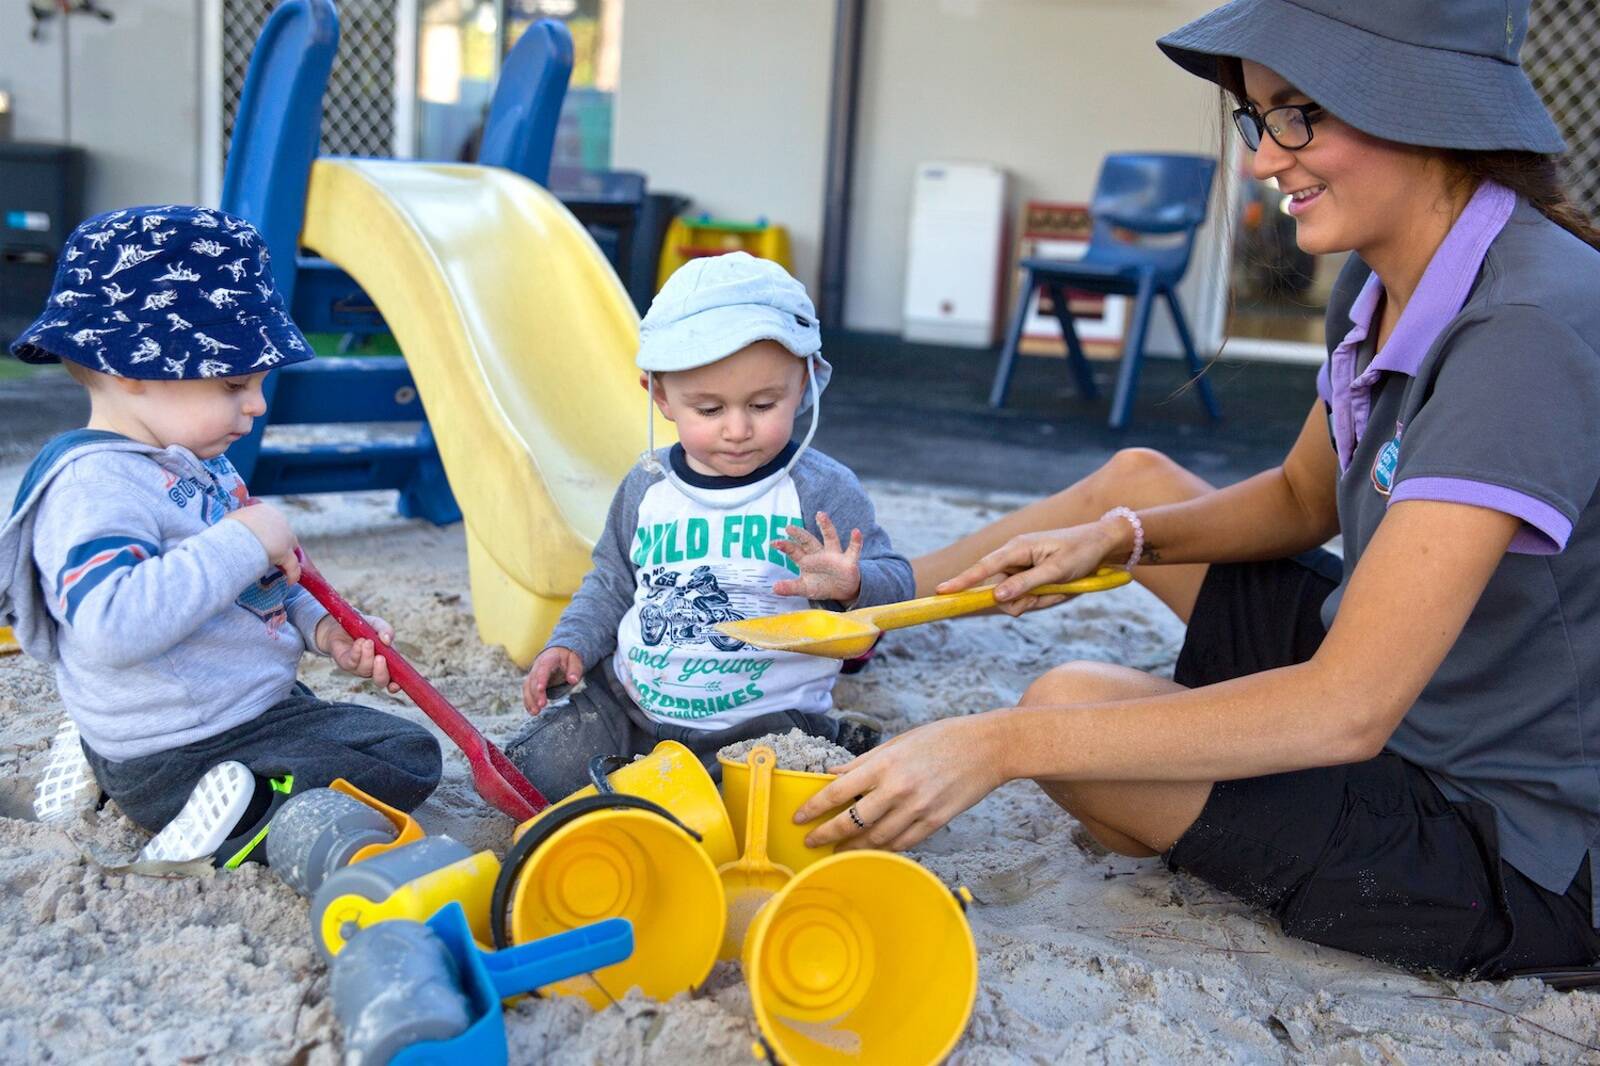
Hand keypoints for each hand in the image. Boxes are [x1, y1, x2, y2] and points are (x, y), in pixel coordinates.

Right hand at [226, 500, 299, 581]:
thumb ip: (239, 522)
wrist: (236, 536)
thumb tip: (233, 526)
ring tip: (282, 569)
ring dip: (288, 558)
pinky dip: (292, 574)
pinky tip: (289, 581)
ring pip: (292, 549)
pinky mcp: (286, 552)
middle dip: (281, 544)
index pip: (274, 522)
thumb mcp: (232, 519)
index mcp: (267, 511)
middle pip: (286, 534)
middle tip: (272, 555)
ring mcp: (285, 536)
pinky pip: (293, 566)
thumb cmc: (230, 528)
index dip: (271, 533)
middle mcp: (279, 521)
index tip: (265, 542)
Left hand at [316, 614, 399, 692]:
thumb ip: (386, 630)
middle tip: (380, 657)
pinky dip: (357, 652)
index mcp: (388, 662)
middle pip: (381, 681)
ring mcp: (359, 668)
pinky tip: (359, 642)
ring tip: (367, 641)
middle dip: (381, 672)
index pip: (394, 679)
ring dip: (368, 655)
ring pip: (366, 670)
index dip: (396, 685)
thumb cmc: (365, 627)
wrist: (342, 624)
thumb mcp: (378, 624)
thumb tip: (387, 640)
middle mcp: (374, 669)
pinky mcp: (346, 663)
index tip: (396, 684)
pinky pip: (352, 662)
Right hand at [523, 646, 582, 713]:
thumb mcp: (575, 660)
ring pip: (527, 687)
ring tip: (535, 712)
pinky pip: (527, 692)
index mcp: (548, 659)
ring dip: (530, 700)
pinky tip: (532, 711)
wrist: (558, 654)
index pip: (543, 669)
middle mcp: (537, 666)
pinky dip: (528, 702)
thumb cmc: (567, 658)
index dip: (540, 679)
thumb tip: (573, 680)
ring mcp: (533, 674)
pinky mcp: (532, 682)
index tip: (540, 689)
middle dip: (536, 693)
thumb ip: (574, 670)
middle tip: (542, 705)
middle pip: (533, 680)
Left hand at [772, 511, 862, 602]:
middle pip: (809, 541)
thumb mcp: (805, 588)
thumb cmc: (822, 585)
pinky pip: (853, 549)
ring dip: (826, 526)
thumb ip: (791, 587)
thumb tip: (774, 588)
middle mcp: (820, 554)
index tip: (774, 543)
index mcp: (807, 560)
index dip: (785, 547)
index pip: (795, 552)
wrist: (843, 591)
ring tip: (821, 515)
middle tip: (789, 527)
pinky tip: (856, 532)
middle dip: (800, 535)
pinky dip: (856, 541)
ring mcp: (835, 555)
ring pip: (830, 538)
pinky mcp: (849, 561)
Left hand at [792, 716, 1007, 851]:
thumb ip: (865, 761)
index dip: (814, 807)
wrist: (988, 748)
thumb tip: (834, 773)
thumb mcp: (900, 741)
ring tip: (837, 851)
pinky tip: (871, 850)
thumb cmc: (943, 738)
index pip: (838, 790)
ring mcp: (917, 809)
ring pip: (875, 838)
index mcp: (885, 764)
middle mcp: (898, 789)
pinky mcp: (935, 823)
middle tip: (810, 842)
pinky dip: (883, 849)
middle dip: (826, 834)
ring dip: (852, 847)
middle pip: (851, 821)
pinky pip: (902, 843)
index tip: (798, 817)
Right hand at [935, 520, 1124, 616]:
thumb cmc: (1081, 552)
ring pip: (1014, 598)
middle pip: (1000, 592)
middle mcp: (1013, 557)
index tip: (941, 592)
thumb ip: (1026, 584)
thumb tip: (996, 596)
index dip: (962, 581)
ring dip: (1037, 601)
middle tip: (1052, 594)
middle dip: (1024, 601)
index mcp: (1017, 548)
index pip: (983, 568)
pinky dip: (1042, 599)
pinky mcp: (1027, 575)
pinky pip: (1026, 597)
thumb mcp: (1057, 571)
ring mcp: (1020, 567)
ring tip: (1060, 589)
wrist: (1102, 544)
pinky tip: (1059, 589)